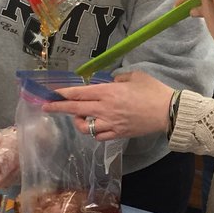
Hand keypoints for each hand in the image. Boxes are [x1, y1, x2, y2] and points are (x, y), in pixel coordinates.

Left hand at [43, 70, 173, 139]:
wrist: (168, 112)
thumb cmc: (153, 90)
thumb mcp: (134, 76)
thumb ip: (118, 78)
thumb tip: (109, 82)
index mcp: (108, 92)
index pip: (79, 93)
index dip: (63, 94)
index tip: (52, 94)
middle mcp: (104, 108)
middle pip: (75, 109)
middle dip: (58, 108)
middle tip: (45, 107)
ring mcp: (110, 123)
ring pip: (84, 126)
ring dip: (77, 122)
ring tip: (79, 117)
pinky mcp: (117, 134)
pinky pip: (98, 136)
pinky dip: (93, 131)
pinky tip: (94, 126)